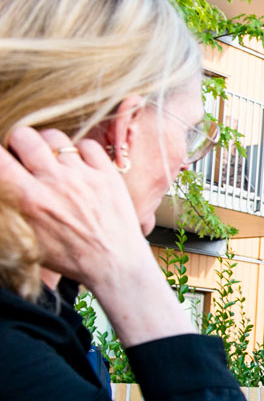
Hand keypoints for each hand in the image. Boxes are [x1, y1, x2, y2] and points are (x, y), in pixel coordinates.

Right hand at [0, 128, 146, 290]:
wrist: (115, 264)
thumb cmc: (69, 257)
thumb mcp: (28, 238)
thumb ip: (10, 209)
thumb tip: (6, 184)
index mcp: (29, 200)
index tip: (4, 161)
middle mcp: (55, 183)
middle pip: (24, 136)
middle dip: (19, 144)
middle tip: (25, 157)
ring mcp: (83, 176)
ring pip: (55, 137)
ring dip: (48, 145)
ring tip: (51, 160)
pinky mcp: (107, 175)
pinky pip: (87, 145)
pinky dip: (80, 151)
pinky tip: (79, 165)